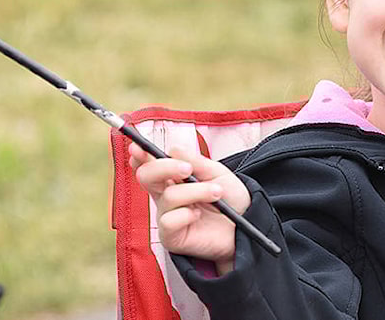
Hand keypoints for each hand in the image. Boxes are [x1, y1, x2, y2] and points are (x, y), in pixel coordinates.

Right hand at [129, 144, 250, 272]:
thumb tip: (173, 150)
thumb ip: (195, 161)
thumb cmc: (230, 198)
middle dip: (164, 167)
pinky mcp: (171, 236)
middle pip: (146, 176)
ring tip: (216, 193)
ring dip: (196, 191)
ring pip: (169, 196)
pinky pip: (169, 221)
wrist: (246, 223)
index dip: (140, 155)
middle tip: (188, 169)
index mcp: (173, 177)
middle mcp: (166, 195)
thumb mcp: (216, 172)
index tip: (138, 147)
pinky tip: (198, 215)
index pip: (149, 164)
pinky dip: (187, 214)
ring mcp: (167, 215)